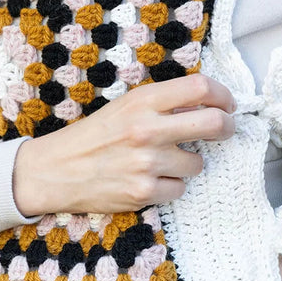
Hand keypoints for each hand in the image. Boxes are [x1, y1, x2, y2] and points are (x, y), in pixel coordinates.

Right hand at [12, 74, 235, 215]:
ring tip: (164, 161)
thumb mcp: (125, 106)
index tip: (226, 103)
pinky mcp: (143, 192)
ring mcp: (146, 163)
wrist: (54, 171)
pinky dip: (170, 186)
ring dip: (188, 163)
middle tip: (224, 129)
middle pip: (214, 123)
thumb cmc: (94, 135)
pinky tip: (149, 180)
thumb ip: (162, 103)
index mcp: (142, 101)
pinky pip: (179, 189)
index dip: (222, 95)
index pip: (200, 88)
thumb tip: (207, 103)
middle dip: (227, 126)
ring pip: (198, 163)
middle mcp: (147, 129)